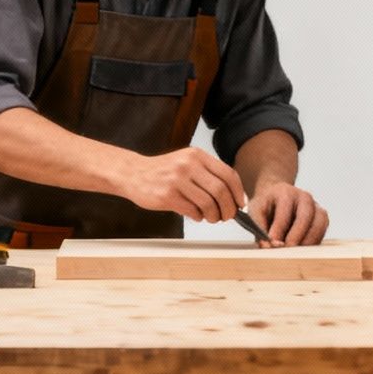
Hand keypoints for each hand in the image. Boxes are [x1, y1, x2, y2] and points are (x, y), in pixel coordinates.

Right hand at [120, 148, 246, 223]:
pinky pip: (192, 211)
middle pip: (221, 191)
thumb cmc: (164, 171)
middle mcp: (189, 165)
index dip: (238, 192)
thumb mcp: (187, 162)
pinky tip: (195, 215)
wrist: (133, 173)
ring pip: (208, 203)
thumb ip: (208, 174)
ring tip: (211, 218)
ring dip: (214, 215)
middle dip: (228, 208)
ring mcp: (177, 180)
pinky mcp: (167, 195)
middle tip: (227, 216)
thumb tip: (232, 195)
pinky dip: (198, 217)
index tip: (239, 203)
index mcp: (197, 156)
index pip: (228, 174)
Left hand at [249, 182, 328, 246]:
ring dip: (308, 240)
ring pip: (319, 223)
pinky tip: (302, 250)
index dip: (279, 229)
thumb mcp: (255, 212)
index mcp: (285, 192)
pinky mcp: (321, 218)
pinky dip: (314, 242)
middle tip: (287, 250)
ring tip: (296, 253)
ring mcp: (316, 207)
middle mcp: (304, 197)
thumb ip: (259, 228)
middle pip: (305, 216)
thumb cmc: (265, 206)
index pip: (284, 212)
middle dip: (296, 235)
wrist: (276, 199)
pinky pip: (322, 231)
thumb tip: (267, 246)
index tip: (273, 244)